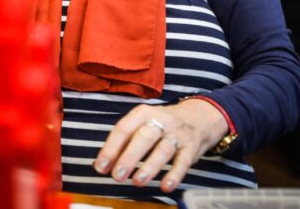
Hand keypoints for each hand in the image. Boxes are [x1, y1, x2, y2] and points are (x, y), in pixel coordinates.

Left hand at [93, 100, 227, 192]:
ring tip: (137, 182)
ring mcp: (177, 134)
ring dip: (149, 167)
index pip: (124, 129)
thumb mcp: (142, 123)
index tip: (101, 166)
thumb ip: (124, 141)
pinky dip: (174, 175)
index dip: (111, 148)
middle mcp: (160, 121)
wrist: (198, 117)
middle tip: (117, 176)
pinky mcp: (191, 148)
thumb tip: (103, 163)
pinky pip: (183, 162)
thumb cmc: (161, 123)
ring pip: (163, 150)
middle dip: (129, 158)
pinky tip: (165, 186)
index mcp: (143, 113)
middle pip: (143, 138)